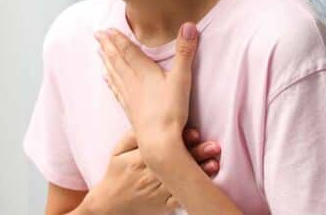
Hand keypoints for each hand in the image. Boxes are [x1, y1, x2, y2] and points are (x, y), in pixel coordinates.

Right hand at [86, 128, 220, 214]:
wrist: (112, 205)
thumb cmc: (117, 174)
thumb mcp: (117, 153)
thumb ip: (132, 136)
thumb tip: (147, 120)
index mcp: (136, 161)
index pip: (159, 148)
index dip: (178, 141)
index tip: (194, 133)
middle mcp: (148, 177)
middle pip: (174, 164)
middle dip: (195, 154)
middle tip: (213, 146)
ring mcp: (157, 193)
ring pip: (180, 182)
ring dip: (199, 172)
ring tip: (214, 162)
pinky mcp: (164, 206)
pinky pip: (181, 199)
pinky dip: (194, 191)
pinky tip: (207, 184)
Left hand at [95, 23, 199, 146]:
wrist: (159, 141)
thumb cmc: (171, 110)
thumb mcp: (182, 78)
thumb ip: (185, 51)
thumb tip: (190, 25)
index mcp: (144, 71)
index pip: (127, 50)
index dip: (117, 38)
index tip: (106, 29)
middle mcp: (132, 81)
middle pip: (117, 59)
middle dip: (107, 46)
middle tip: (97, 34)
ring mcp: (129, 96)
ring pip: (114, 73)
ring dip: (106, 60)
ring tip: (99, 51)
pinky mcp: (129, 109)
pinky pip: (116, 90)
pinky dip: (110, 80)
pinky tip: (106, 78)